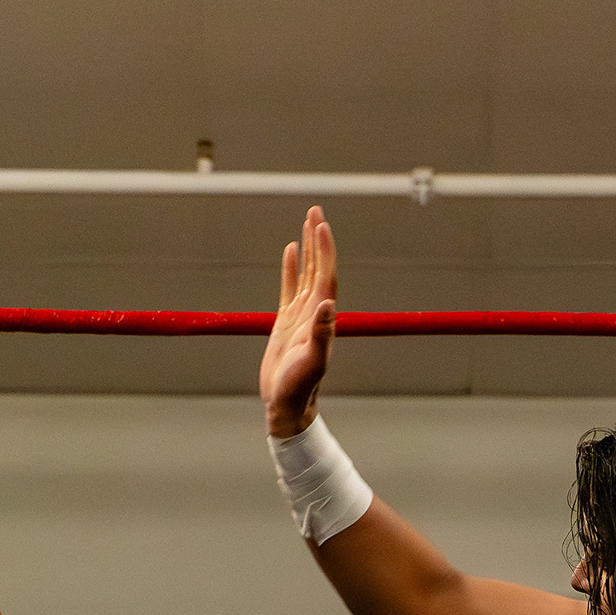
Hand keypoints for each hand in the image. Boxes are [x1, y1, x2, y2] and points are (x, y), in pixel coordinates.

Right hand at [258, 208, 337, 439]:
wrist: (288, 405)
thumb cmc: (300, 389)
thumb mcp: (311, 363)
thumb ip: (322, 335)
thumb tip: (329, 305)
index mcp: (323, 317)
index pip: (326, 275)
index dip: (325, 250)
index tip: (322, 225)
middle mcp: (315, 311)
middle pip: (319, 266)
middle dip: (318, 238)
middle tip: (315, 209)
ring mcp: (301, 315)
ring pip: (305, 272)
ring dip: (308, 247)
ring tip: (307, 222)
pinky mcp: (287, 321)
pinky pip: (289, 287)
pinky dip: (290, 268)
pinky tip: (290, 251)